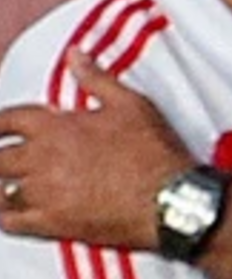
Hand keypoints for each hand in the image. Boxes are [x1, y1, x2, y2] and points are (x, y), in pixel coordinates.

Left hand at [0, 48, 190, 248]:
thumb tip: (75, 55)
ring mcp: (45, 193)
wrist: (169, 198)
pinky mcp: (53, 223)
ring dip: (1, 186)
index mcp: (55, 127)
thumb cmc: (153, 152)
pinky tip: (9, 214)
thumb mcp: (131, 104)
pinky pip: (11, 223)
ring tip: (6, 185)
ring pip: (0, 191)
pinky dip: (5, 218)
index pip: (6, 120)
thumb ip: (95, 78)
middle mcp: (42, 159)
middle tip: (3, 158)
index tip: (1, 128)